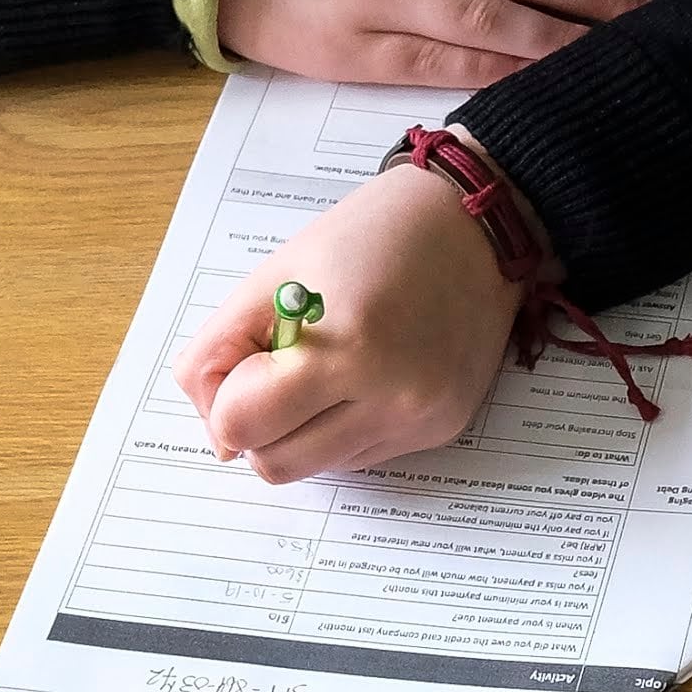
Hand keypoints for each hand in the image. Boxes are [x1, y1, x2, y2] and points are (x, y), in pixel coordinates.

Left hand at [174, 166, 527, 480]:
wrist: (474, 224)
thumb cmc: (373, 235)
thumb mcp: (276, 274)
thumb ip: (220, 349)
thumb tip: (217, 429)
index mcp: (347, 349)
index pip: (241, 425)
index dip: (228, 397)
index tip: (250, 360)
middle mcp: (392, 398)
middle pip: (276, 464)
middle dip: (259, 427)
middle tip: (276, 375)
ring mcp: (420, 420)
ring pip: (319, 467)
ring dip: (302, 430)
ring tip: (326, 369)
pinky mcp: (441, 429)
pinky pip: (362, 456)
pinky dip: (344, 427)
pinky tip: (365, 376)